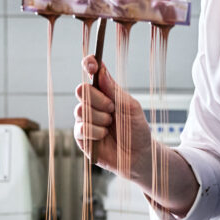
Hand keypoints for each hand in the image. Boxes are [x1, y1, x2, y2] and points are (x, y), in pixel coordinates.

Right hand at [72, 55, 154, 179]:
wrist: (139, 155)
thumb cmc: (137, 130)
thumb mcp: (130, 106)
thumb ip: (114, 90)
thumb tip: (101, 71)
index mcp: (104, 91)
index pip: (91, 72)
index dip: (88, 64)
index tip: (92, 65)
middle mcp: (92, 103)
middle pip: (82, 90)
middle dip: (99, 100)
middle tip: (112, 109)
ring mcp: (85, 119)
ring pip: (80, 110)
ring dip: (100, 118)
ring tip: (110, 126)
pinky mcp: (81, 137)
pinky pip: (81, 128)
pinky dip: (95, 132)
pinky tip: (103, 136)